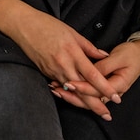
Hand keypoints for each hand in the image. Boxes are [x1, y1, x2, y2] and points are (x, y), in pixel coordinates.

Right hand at [0, 0, 120, 118]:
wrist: (24, 26)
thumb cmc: (48, 25)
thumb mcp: (72, 32)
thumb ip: (89, 47)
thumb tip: (104, 56)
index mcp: (72, 52)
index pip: (92, 74)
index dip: (104, 87)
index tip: (115, 95)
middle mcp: (63, 64)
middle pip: (82, 89)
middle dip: (95, 103)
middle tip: (106, 114)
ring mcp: (53, 70)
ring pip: (71, 91)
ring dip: (83, 102)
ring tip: (95, 110)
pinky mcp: (46, 73)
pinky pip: (60, 87)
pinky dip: (69, 94)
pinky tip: (77, 101)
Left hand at [50, 40, 139, 116]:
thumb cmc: (131, 53)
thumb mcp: (119, 57)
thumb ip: (104, 65)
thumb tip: (90, 70)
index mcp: (118, 84)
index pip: (96, 90)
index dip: (82, 87)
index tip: (69, 83)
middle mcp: (112, 90)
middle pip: (89, 98)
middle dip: (72, 95)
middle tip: (57, 89)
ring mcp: (107, 90)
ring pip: (87, 97)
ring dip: (71, 94)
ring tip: (55, 89)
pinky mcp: (102, 86)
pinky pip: (88, 92)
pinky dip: (75, 90)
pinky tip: (62, 86)